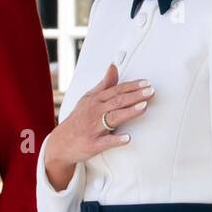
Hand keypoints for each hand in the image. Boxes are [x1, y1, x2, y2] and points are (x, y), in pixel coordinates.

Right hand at [43, 63, 154, 190]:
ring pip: (113, 118)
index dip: (132, 86)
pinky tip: (128, 138)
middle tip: (151, 92)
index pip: (116, 90)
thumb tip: (114, 67)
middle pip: (117, 102)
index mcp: (95, 100)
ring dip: (129, 112)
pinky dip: (116, 140)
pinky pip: (106, 142)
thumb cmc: (79, 119)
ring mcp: (94, 129)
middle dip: (135, 96)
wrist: (61, 142)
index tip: (147, 83)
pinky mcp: (93, 144)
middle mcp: (95, 112)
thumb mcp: (89, 98)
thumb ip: (104, 84)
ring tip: (144, 107)